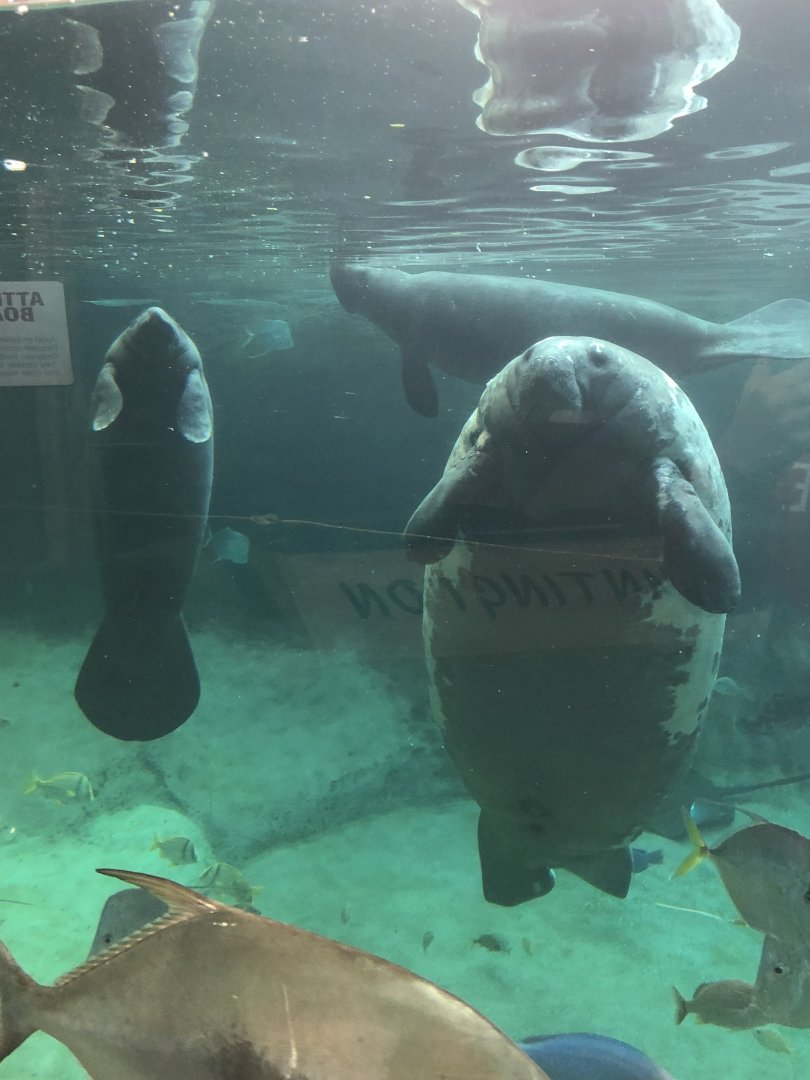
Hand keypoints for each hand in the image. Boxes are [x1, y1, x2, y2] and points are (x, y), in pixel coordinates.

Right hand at [716, 359, 809, 478]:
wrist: (740, 454)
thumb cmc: (747, 418)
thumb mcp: (750, 389)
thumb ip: (762, 366)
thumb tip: (768, 340)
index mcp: (773, 386)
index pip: (806, 368)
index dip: (809, 366)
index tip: (808, 370)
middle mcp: (784, 401)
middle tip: (807, 393)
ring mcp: (793, 422)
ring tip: (806, 405)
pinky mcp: (799, 440)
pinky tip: (806, 420)